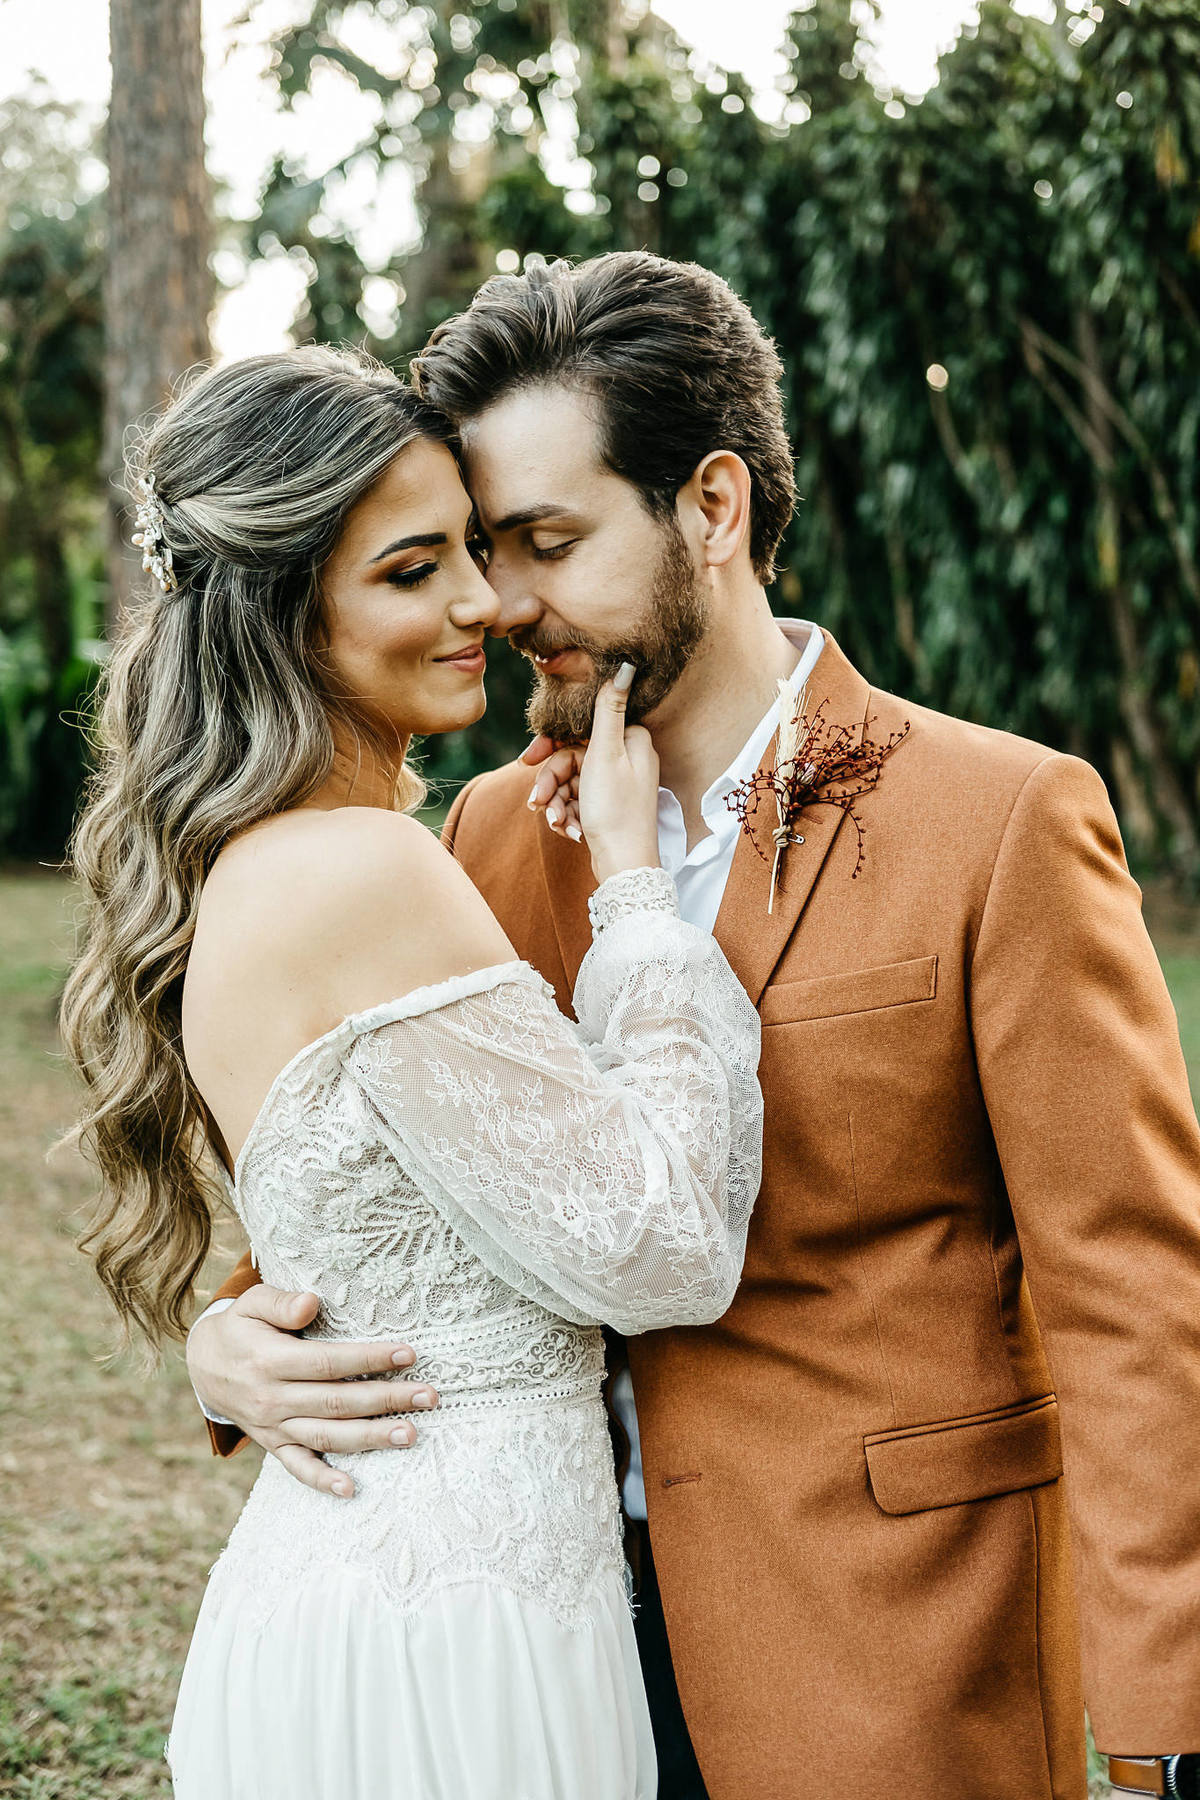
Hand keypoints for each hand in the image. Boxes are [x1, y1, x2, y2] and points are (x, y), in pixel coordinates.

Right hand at [186, 1285, 438, 1498]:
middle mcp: (272, 1399)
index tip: (407, 1355)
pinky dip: (322, 1480)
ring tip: (410, 1434)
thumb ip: (281, 1301)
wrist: (203, 1365)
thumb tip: (311, 1302)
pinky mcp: (273, 1444)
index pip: (329, 1362)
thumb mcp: (252, 1303)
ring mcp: (273, 1426)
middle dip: (386, 1400)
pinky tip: (350, 1489)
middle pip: (337, 1402)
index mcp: (270, 1361)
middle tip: (428, 1397)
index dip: (368, 1359)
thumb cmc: (240, 1327)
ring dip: (370, 1438)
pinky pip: (297, 1467)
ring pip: (327, 1436)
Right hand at [523, 663, 660, 884]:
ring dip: (556, 802)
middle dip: (551, 781)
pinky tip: (568, 831)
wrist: (624, 864)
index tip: (529, 759)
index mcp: (630, 742)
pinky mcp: (608, 807)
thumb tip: (629, 665)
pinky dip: (568, 815)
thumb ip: (610, 709)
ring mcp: (617, 786)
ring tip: (555, 823)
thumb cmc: (616, 810)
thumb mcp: (606, 755)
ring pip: (570, 783)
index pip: (580, 731)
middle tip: (536, 802)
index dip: (552, 745)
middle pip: (571, 759)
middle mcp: (626, 760)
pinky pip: (577, 802)